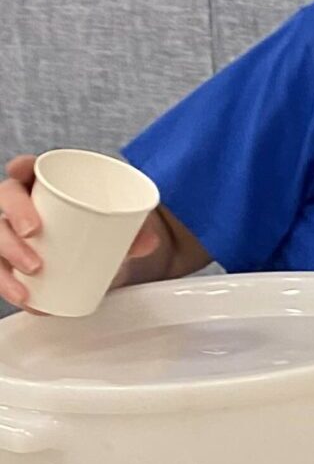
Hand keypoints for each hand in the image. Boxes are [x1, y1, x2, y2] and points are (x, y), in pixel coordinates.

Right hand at [0, 154, 164, 309]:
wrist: (101, 264)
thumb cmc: (101, 234)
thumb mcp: (118, 231)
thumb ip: (133, 233)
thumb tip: (148, 241)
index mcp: (46, 188)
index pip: (26, 169)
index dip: (20, 167)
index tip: (21, 170)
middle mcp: (23, 208)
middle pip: (5, 199)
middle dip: (14, 213)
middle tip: (33, 232)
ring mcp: (13, 234)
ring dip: (8, 252)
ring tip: (33, 270)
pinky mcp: (11, 262)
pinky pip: (1, 271)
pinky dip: (9, 285)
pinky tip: (24, 296)